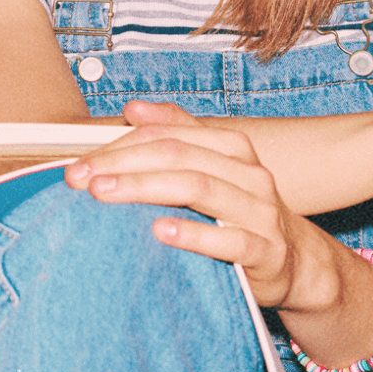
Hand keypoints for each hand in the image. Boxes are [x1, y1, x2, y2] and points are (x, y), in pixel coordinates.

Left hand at [62, 101, 327, 310]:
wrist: (293, 262)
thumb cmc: (241, 213)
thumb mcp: (213, 169)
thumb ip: (177, 135)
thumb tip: (132, 109)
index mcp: (232, 149)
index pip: (169, 136)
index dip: (120, 145)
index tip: (79, 162)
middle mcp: (249, 174)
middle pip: (178, 156)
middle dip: (122, 164)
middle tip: (79, 179)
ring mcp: (260, 212)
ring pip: (199, 189)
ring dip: (145, 189)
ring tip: (104, 194)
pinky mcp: (266, 251)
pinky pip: (230, 240)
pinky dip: (193, 234)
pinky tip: (160, 231)